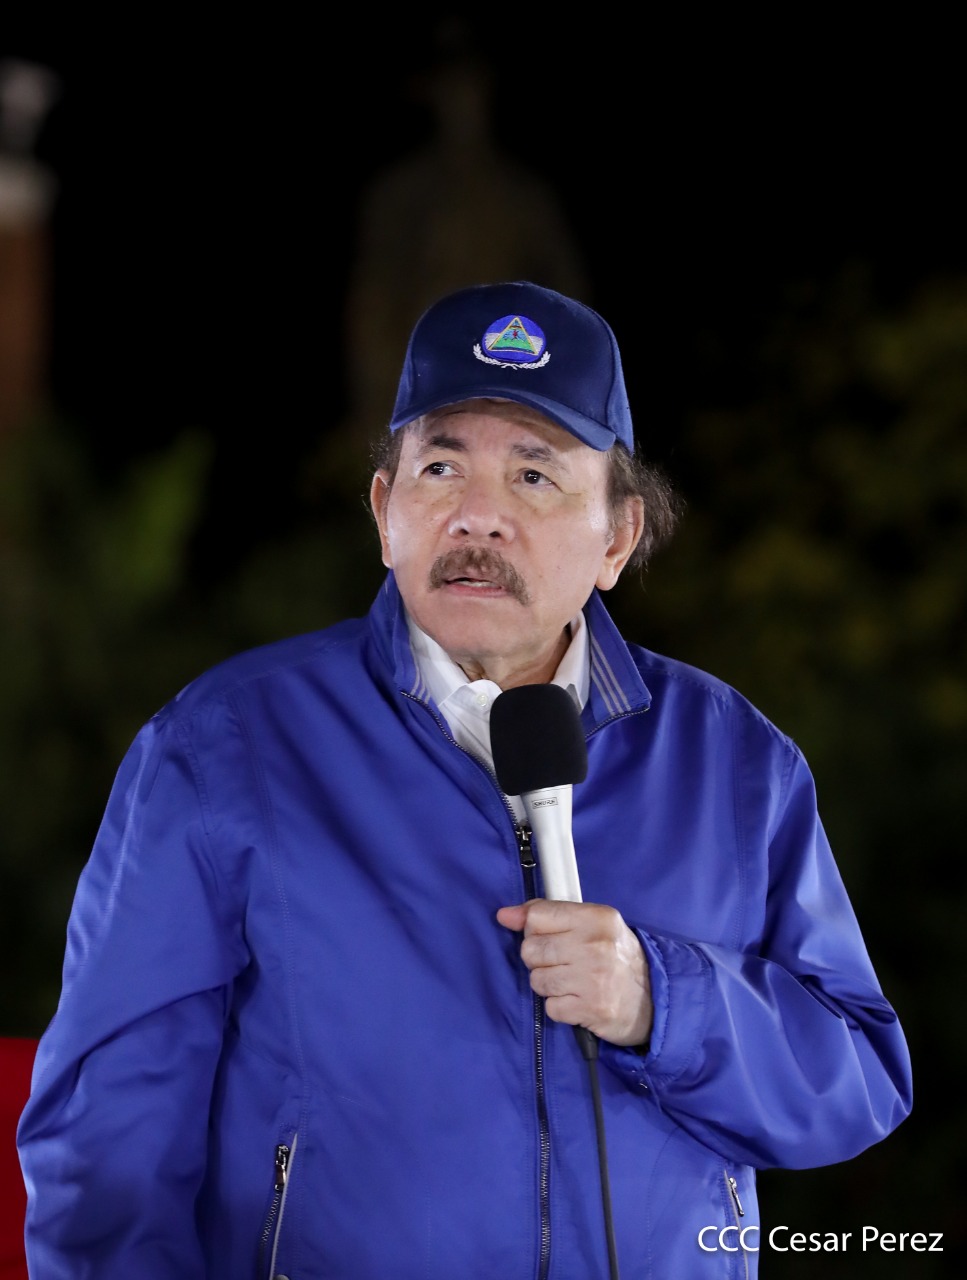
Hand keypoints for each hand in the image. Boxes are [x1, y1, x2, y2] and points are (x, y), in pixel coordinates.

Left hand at [496, 899, 652, 1047]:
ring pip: (537, 979)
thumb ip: (549, 915)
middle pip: (531, 949)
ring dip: (548, 984)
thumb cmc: (616, 957)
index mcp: (597, 918)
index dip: (533, 928)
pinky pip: (550, 1007)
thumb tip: (504, 915)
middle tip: (561, 963)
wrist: (654, 999)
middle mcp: (594, 946)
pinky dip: (559, 1006)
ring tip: (570, 982)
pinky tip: (576, 999)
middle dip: (539, 959)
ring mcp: (593, 979)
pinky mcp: (590, 1010)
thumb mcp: (592, 925)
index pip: (538, 915)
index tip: (543, 936)